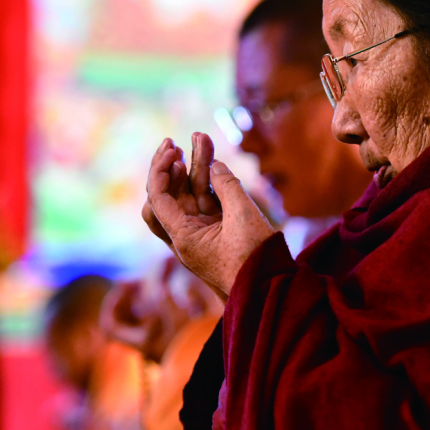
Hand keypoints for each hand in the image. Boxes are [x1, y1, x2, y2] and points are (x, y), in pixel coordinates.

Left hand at [144, 133, 273, 296]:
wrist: (271, 291)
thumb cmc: (256, 259)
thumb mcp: (243, 217)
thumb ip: (227, 186)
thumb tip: (215, 167)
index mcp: (183, 238)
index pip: (158, 198)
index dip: (160, 169)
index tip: (171, 148)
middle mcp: (185, 237)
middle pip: (170, 194)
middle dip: (173, 165)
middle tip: (176, 140)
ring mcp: (201, 234)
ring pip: (189, 195)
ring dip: (194, 168)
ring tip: (202, 138)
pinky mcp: (216, 233)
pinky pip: (206, 203)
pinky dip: (208, 183)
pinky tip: (214, 163)